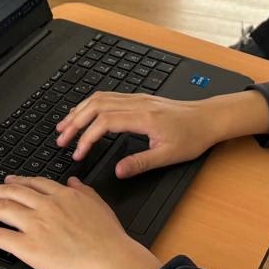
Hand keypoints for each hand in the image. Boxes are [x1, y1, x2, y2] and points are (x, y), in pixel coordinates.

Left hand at [0, 176, 160, 268]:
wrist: (111, 262)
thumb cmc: (110, 241)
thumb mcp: (100, 207)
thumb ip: (84, 192)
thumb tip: (74, 181)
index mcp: (65, 197)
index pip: (34, 184)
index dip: (18, 181)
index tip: (9, 181)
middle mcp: (47, 206)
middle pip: (13, 192)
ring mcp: (36, 225)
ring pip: (1, 209)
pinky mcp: (28, 246)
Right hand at [55, 90, 268, 177]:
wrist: (208, 118)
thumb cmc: (193, 136)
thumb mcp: (169, 156)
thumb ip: (141, 163)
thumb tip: (118, 170)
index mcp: (143, 118)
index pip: (104, 123)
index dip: (87, 138)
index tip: (78, 153)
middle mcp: (137, 104)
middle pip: (96, 107)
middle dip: (74, 123)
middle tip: (60, 140)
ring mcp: (137, 99)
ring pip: (99, 99)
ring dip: (79, 111)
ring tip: (64, 126)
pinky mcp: (138, 99)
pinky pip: (108, 97)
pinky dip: (90, 105)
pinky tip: (83, 114)